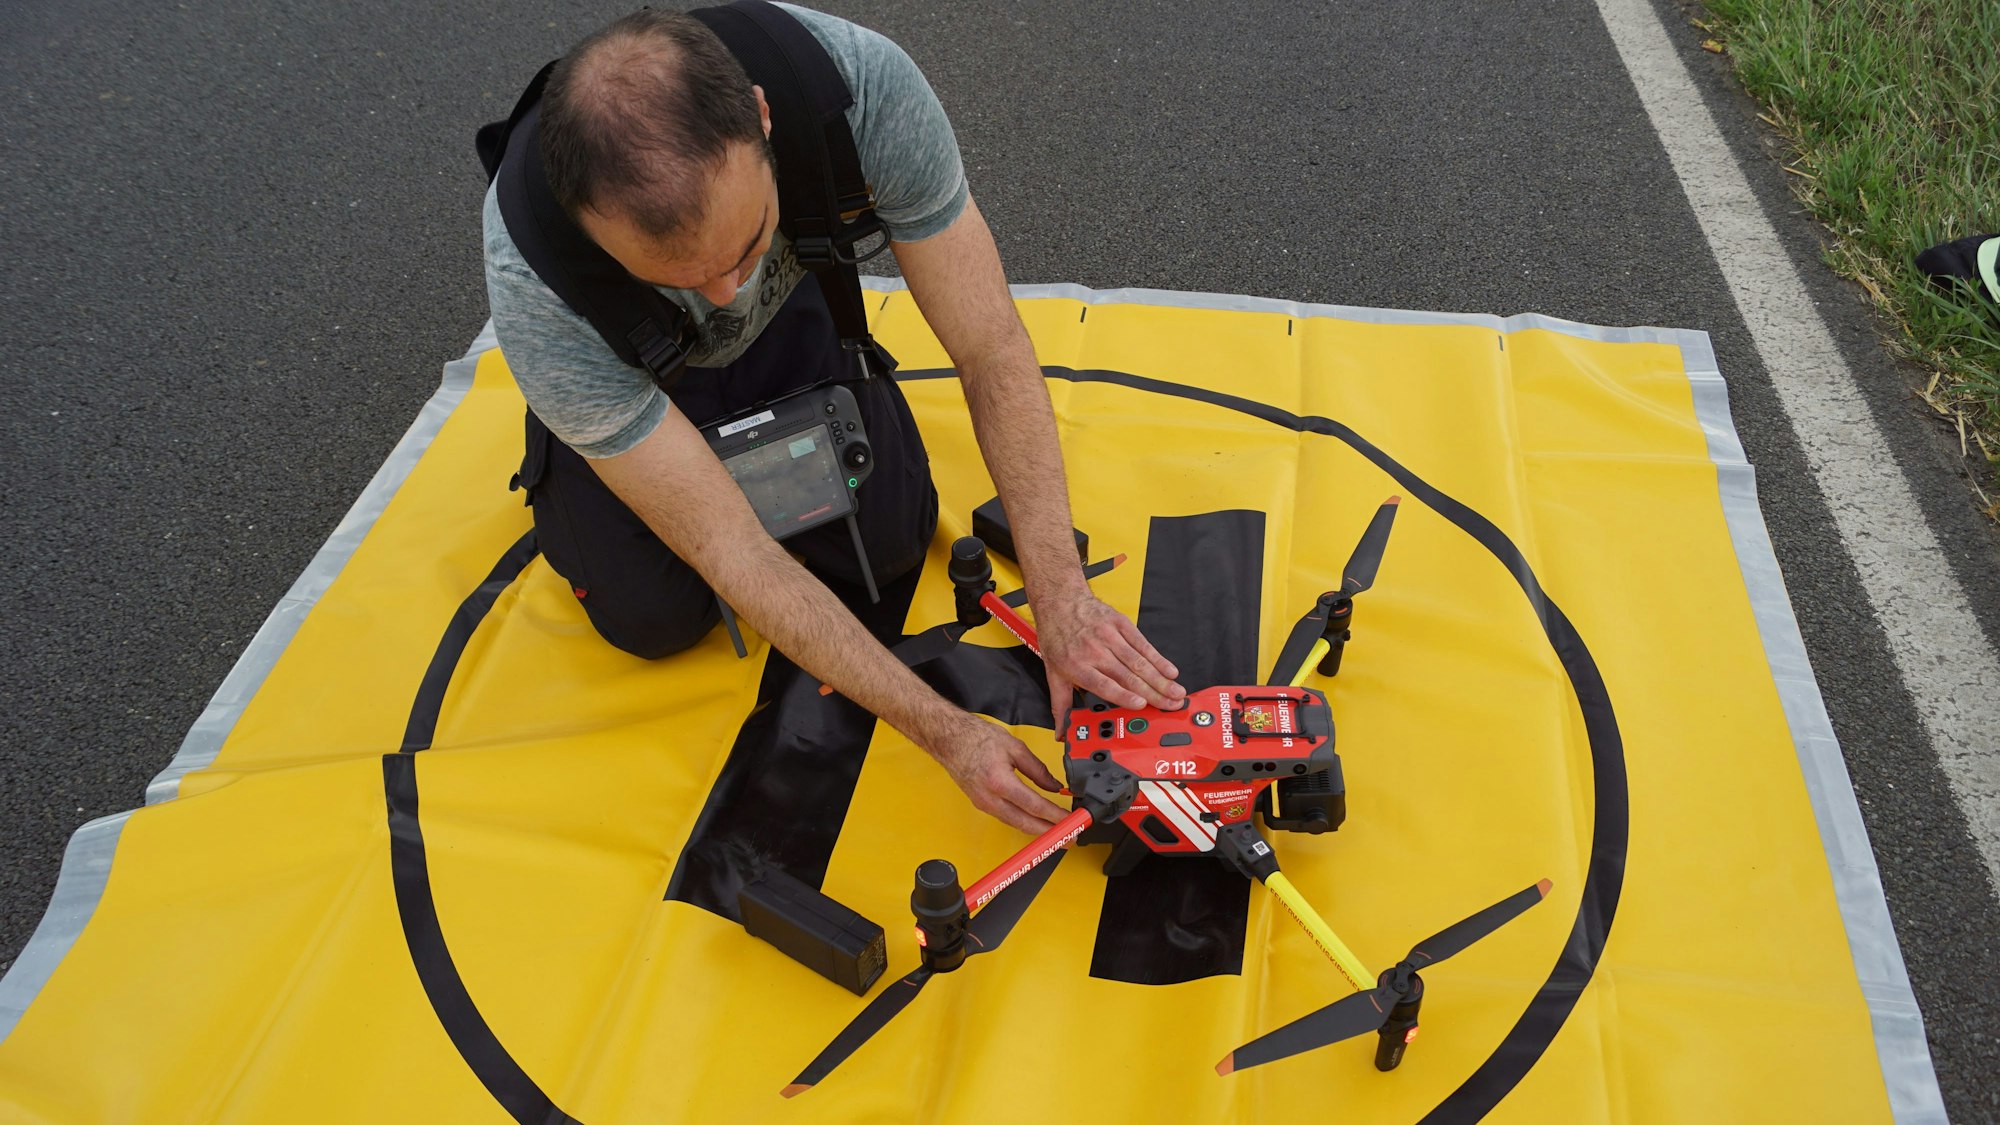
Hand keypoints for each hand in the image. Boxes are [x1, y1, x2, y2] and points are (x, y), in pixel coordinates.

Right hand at [924, 712, 1067, 833]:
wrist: (949, 740)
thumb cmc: (976, 739)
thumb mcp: (1015, 747)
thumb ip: (1038, 769)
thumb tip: (1055, 785)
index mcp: (1000, 782)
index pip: (1034, 805)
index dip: (1055, 816)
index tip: (1071, 821)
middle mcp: (990, 798)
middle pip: (1025, 823)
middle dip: (1050, 833)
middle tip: (1069, 837)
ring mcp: (984, 804)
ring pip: (1016, 824)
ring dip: (1037, 830)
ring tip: (1057, 832)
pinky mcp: (981, 805)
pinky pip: (1007, 819)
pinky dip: (1024, 823)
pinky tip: (1035, 822)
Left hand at [1036, 591, 1183, 727]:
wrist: (1060, 600)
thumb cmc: (1057, 636)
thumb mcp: (1053, 673)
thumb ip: (1061, 704)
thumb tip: (1061, 731)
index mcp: (1078, 666)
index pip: (1104, 684)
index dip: (1123, 695)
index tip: (1140, 705)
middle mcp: (1095, 651)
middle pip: (1128, 676)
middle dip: (1153, 693)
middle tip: (1171, 705)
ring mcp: (1109, 636)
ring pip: (1139, 662)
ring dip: (1161, 679)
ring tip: (1176, 692)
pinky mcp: (1121, 624)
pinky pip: (1143, 643)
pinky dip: (1158, 658)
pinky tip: (1170, 670)